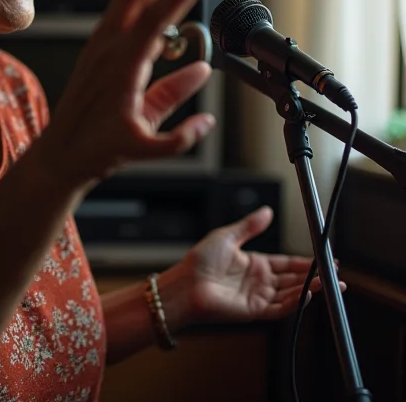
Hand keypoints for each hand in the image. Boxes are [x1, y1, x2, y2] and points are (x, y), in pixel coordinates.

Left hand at [40, 0, 220, 187]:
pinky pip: (126, 6)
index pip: (156, 19)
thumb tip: (206, 119)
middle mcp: (109, 46)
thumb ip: (178, 137)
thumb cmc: (95, 151)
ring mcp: (103, 41)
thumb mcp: (142, 149)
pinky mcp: (102, 44)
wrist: (59, 152)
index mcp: (121, 67)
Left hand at [177, 206, 344, 324]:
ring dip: (312, 289)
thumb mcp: (228, 236)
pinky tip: (308, 293)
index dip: (306, 261)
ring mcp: (259, 297)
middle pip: (295, 279)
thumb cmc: (200, 260)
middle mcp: (260, 281)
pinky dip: (295, 303)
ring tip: (330, 283)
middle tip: (336, 274)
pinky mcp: (255, 311)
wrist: (186, 284)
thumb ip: (250, 225)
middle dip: (316, 277)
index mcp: (255, 263)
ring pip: (292, 294)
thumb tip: (268, 211)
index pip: (287, 263)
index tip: (324, 257)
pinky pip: (280, 308)